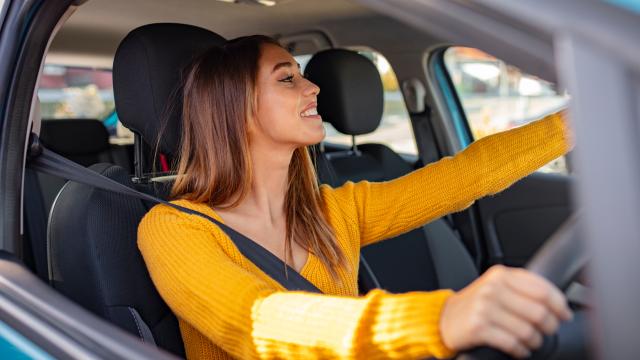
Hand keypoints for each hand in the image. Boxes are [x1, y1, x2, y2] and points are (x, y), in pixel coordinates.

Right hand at [439, 265, 572, 357]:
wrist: (444, 317)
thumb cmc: (476, 304)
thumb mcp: (496, 286)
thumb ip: (522, 288)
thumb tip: (558, 304)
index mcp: (501, 275)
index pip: (542, 289)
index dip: (559, 304)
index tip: (564, 314)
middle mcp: (493, 289)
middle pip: (538, 311)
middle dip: (550, 325)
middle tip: (549, 330)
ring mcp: (484, 308)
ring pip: (527, 330)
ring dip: (535, 341)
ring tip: (532, 341)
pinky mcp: (478, 328)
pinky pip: (512, 343)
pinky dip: (521, 350)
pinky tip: (520, 349)